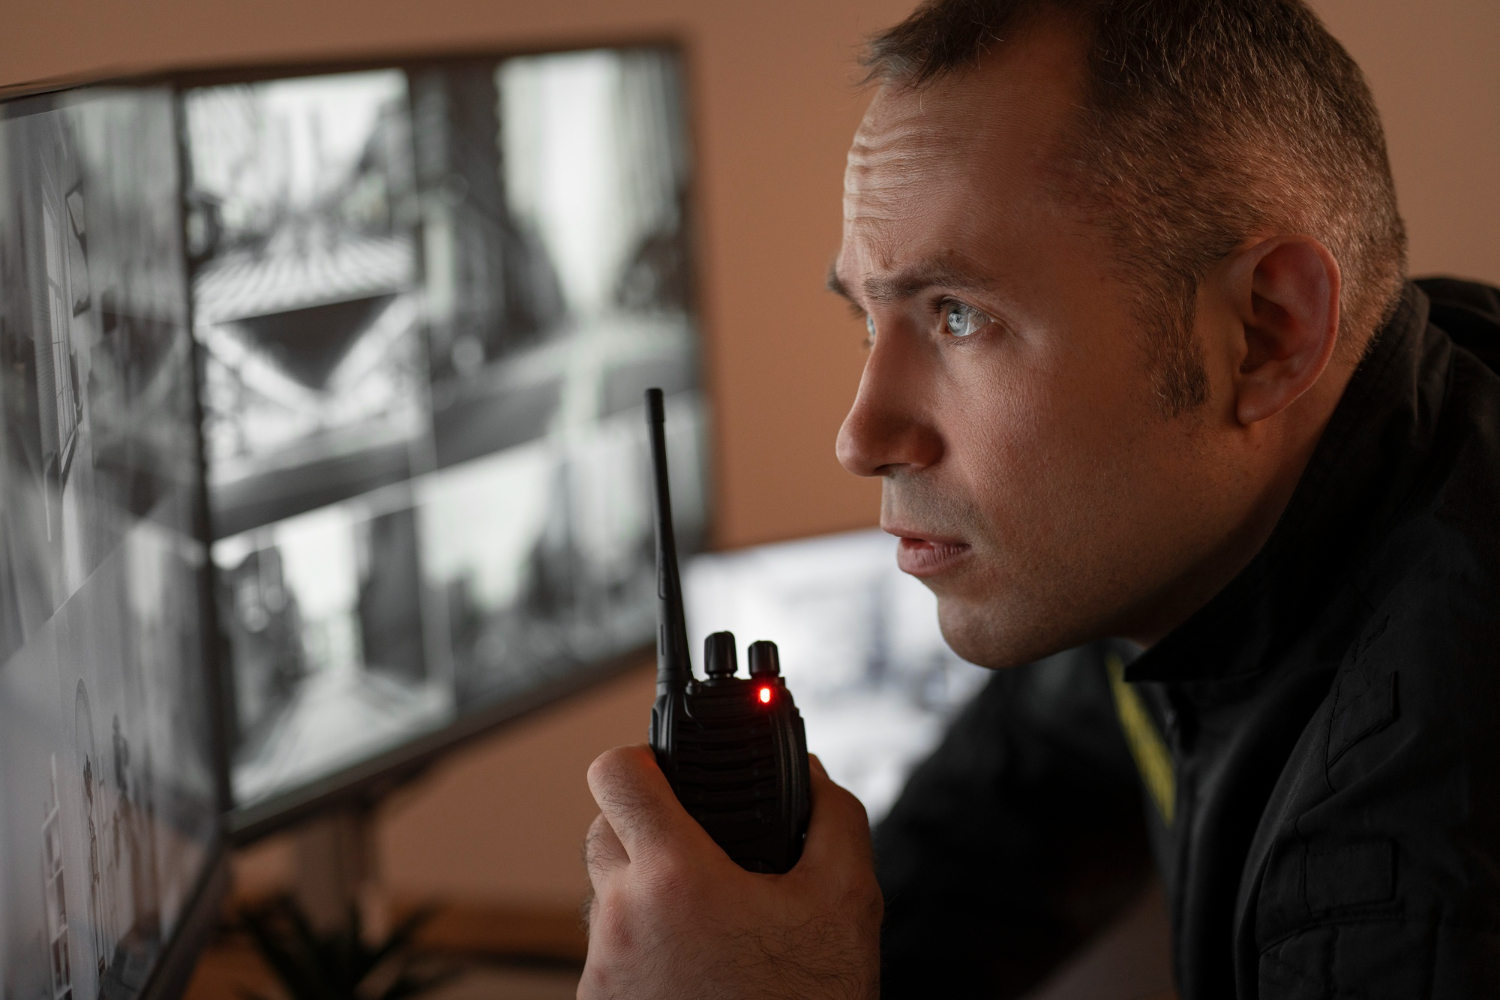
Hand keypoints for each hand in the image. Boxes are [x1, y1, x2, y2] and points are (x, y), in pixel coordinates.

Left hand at [579, 745, 881, 999]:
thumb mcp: (846, 903)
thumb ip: (833, 819)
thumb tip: (815, 778)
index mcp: (675, 878)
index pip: (615, 774)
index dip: (640, 759)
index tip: (663, 768)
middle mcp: (622, 919)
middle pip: (605, 831)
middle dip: (647, 829)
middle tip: (696, 849)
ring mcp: (602, 970)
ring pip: (606, 897)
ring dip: (645, 894)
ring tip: (706, 923)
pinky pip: (608, 953)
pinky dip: (642, 949)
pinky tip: (694, 969)